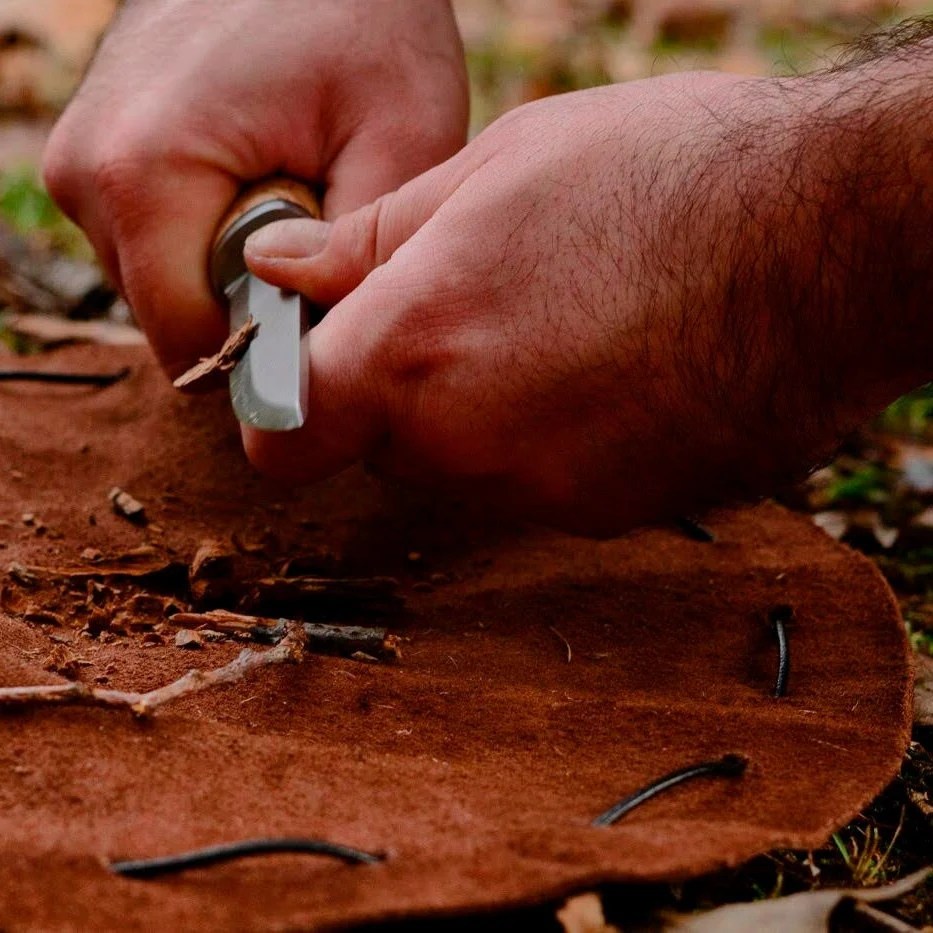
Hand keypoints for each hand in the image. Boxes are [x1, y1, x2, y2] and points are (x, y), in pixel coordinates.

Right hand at [42, 0, 467, 377]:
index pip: (192, 342)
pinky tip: (262, 185)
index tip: (330, 319)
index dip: (270, 354)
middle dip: (256, 309)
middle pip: (176, 321)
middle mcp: (85, 178)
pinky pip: (159, 248)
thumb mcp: (399, 134)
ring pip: (168, 288)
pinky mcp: (96, 160)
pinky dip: (215, 240)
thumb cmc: (360, 16)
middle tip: (320, 232)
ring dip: (237, 273)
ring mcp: (80, 166)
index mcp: (142, 175)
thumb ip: (362, 256)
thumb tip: (325, 353)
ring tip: (293, 197)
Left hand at [240, 72, 785, 534]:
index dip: (282, 405)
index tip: (309, 363)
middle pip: (381, 451)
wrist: (835, 242)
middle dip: (398, 394)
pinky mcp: (613, 515)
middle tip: (464, 312)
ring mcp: (547, 496)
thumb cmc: (665, 178)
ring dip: (477, 417)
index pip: (282, 440)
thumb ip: (370, 242)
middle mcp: (470, 449)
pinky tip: (608, 370)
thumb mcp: (496, 171)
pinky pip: (537, 486)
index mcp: (415, 354)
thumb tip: (283, 277)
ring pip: (461, 472)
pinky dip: (548, 441)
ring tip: (553, 329)